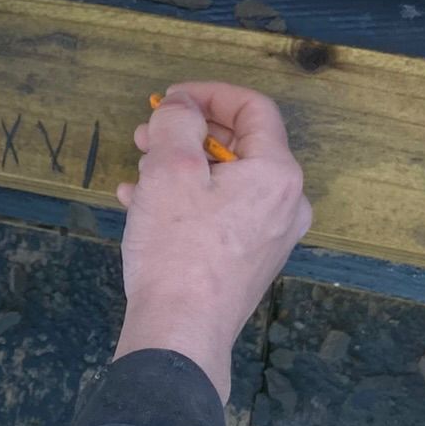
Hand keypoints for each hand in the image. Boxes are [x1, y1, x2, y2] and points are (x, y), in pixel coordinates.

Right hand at [113, 82, 311, 399]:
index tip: (170, 98)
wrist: (181, 333)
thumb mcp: (169, 169)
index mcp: (278, 173)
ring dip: (181, 166)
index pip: (254, 108)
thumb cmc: (178, 250)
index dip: (209, 93)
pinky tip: (142, 205)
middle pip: (240, 144)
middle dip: (189, 132)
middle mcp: (286, 203)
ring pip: (226, 180)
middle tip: (147, 133)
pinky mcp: (249, 260)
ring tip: (138, 170)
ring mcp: (270, 235)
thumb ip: (178, 122)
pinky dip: (187, 200)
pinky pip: (222, 213)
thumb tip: (182, 107)